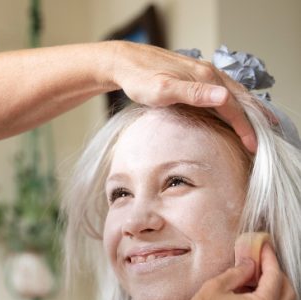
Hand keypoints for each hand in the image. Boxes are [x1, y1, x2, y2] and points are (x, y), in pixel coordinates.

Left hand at [106, 41, 256, 152]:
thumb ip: (194, 93)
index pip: (233, 107)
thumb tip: (224, 96)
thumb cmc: (140, 79)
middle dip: (253, 120)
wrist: (126, 62)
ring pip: (233, 94)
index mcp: (205, 78)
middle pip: (239, 99)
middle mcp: (209, 74)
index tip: (253, 146)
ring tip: (258, 125)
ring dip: (246, 110)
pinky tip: (232, 109)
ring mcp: (203, 74)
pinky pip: (222, 91)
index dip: (245, 128)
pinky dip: (233, 102)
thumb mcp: (164, 90)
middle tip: (263, 140)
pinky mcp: (196, 76)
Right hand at [170, 243, 294, 299]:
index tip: (263, 247)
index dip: (269, 258)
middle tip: (261, 262)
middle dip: (277, 274)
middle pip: (287, 292)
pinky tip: (249, 298)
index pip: (275, 276)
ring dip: (274, 290)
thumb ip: (237, 273)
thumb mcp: (215, 288)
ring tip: (254, 279)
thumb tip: (249, 264)